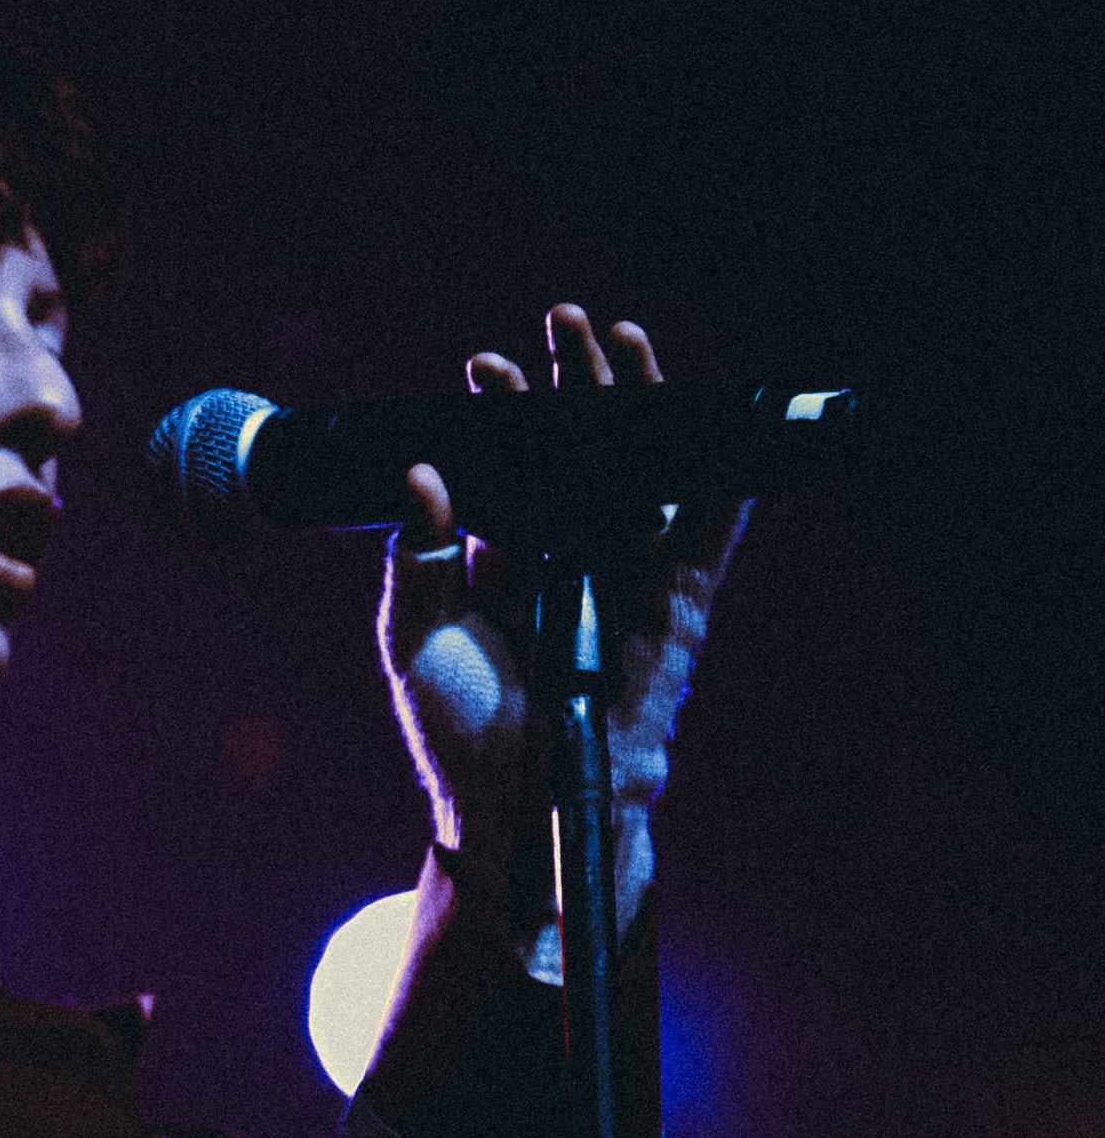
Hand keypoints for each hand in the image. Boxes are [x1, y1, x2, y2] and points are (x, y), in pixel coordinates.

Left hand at [379, 304, 747, 969]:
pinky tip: (720, 423)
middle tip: (562, 320)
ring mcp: (628, 579)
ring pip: (643, 475)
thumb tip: (421, 477)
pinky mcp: (677, 610)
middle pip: (583, 451)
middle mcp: (572, 556)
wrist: (520, 816)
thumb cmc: (462, 739)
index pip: (513, 466)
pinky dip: (721, 480)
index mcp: (509, 557)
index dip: (505, 413)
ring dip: (641, 406)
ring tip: (624, 340)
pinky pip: (707, 536)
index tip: (485, 367)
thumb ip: (415, 565)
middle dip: (575, 384)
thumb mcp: (417, 647)